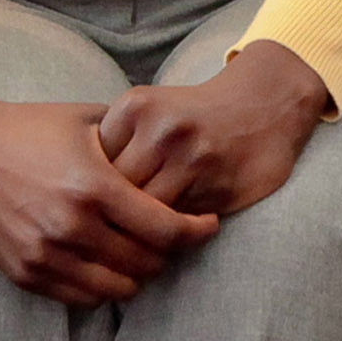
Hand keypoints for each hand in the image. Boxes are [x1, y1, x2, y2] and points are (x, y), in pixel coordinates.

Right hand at [0, 71, 219, 308]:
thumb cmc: (32, 128)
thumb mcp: (90, 122)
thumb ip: (135, 144)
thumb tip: (182, 157)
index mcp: (95, 187)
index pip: (167, 229)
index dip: (197, 232)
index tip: (208, 224)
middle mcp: (71, 226)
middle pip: (147, 263)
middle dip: (171, 253)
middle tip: (175, 239)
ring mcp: (44, 254)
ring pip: (117, 289)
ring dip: (138, 275)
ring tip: (143, 254)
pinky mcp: (23, 272)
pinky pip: (80, 298)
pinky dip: (103, 287)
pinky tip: (108, 264)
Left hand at [98, 38, 330, 216]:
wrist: (266, 102)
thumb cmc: (195, 114)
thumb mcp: (149, 110)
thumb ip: (115, 143)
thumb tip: (75, 194)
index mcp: (136, 106)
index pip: (91, 164)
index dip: (89, 188)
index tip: (89, 201)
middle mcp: (162, 129)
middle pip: (114, 191)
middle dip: (109, 213)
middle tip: (106, 230)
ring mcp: (193, 159)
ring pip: (145, 213)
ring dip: (138, 229)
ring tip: (133, 238)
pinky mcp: (219, 185)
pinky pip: (178, 222)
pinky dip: (169, 231)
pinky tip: (166, 230)